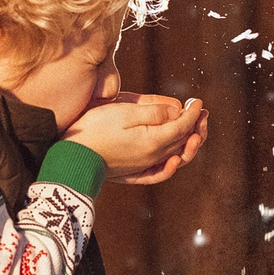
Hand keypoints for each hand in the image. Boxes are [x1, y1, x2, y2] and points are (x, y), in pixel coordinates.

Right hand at [67, 93, 208, 183]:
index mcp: (154, 141)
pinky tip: (174, 160)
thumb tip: (177, 111)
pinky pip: (159, 174)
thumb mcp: (124, 112)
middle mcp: (154, 157)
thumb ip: (153, 112)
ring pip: (176, 157)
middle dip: (196, 125)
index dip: (193, 113)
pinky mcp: (133, 174)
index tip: (197, 100)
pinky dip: (172, 167)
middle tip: (201, 111)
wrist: (72, 157)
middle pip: (184, 142)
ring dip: (190, 144)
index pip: (183, 126)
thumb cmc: (94, 130)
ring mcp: (144, 167)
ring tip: (196, 131)